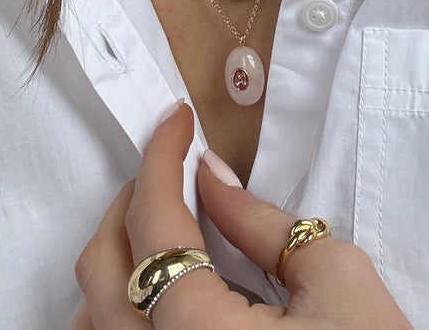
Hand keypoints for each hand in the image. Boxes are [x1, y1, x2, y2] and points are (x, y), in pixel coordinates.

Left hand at [67, 103, 412, 328]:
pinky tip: (160, 289)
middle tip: (171, 168)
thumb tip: (209, 176)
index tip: (177, 118)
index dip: (161, 157)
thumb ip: (261, 223)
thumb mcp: (336, 281)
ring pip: (92, 320)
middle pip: (101, 270)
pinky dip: (118, 310)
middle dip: (129, 200)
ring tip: (164, 224)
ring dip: (117, 259)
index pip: (154, 224)